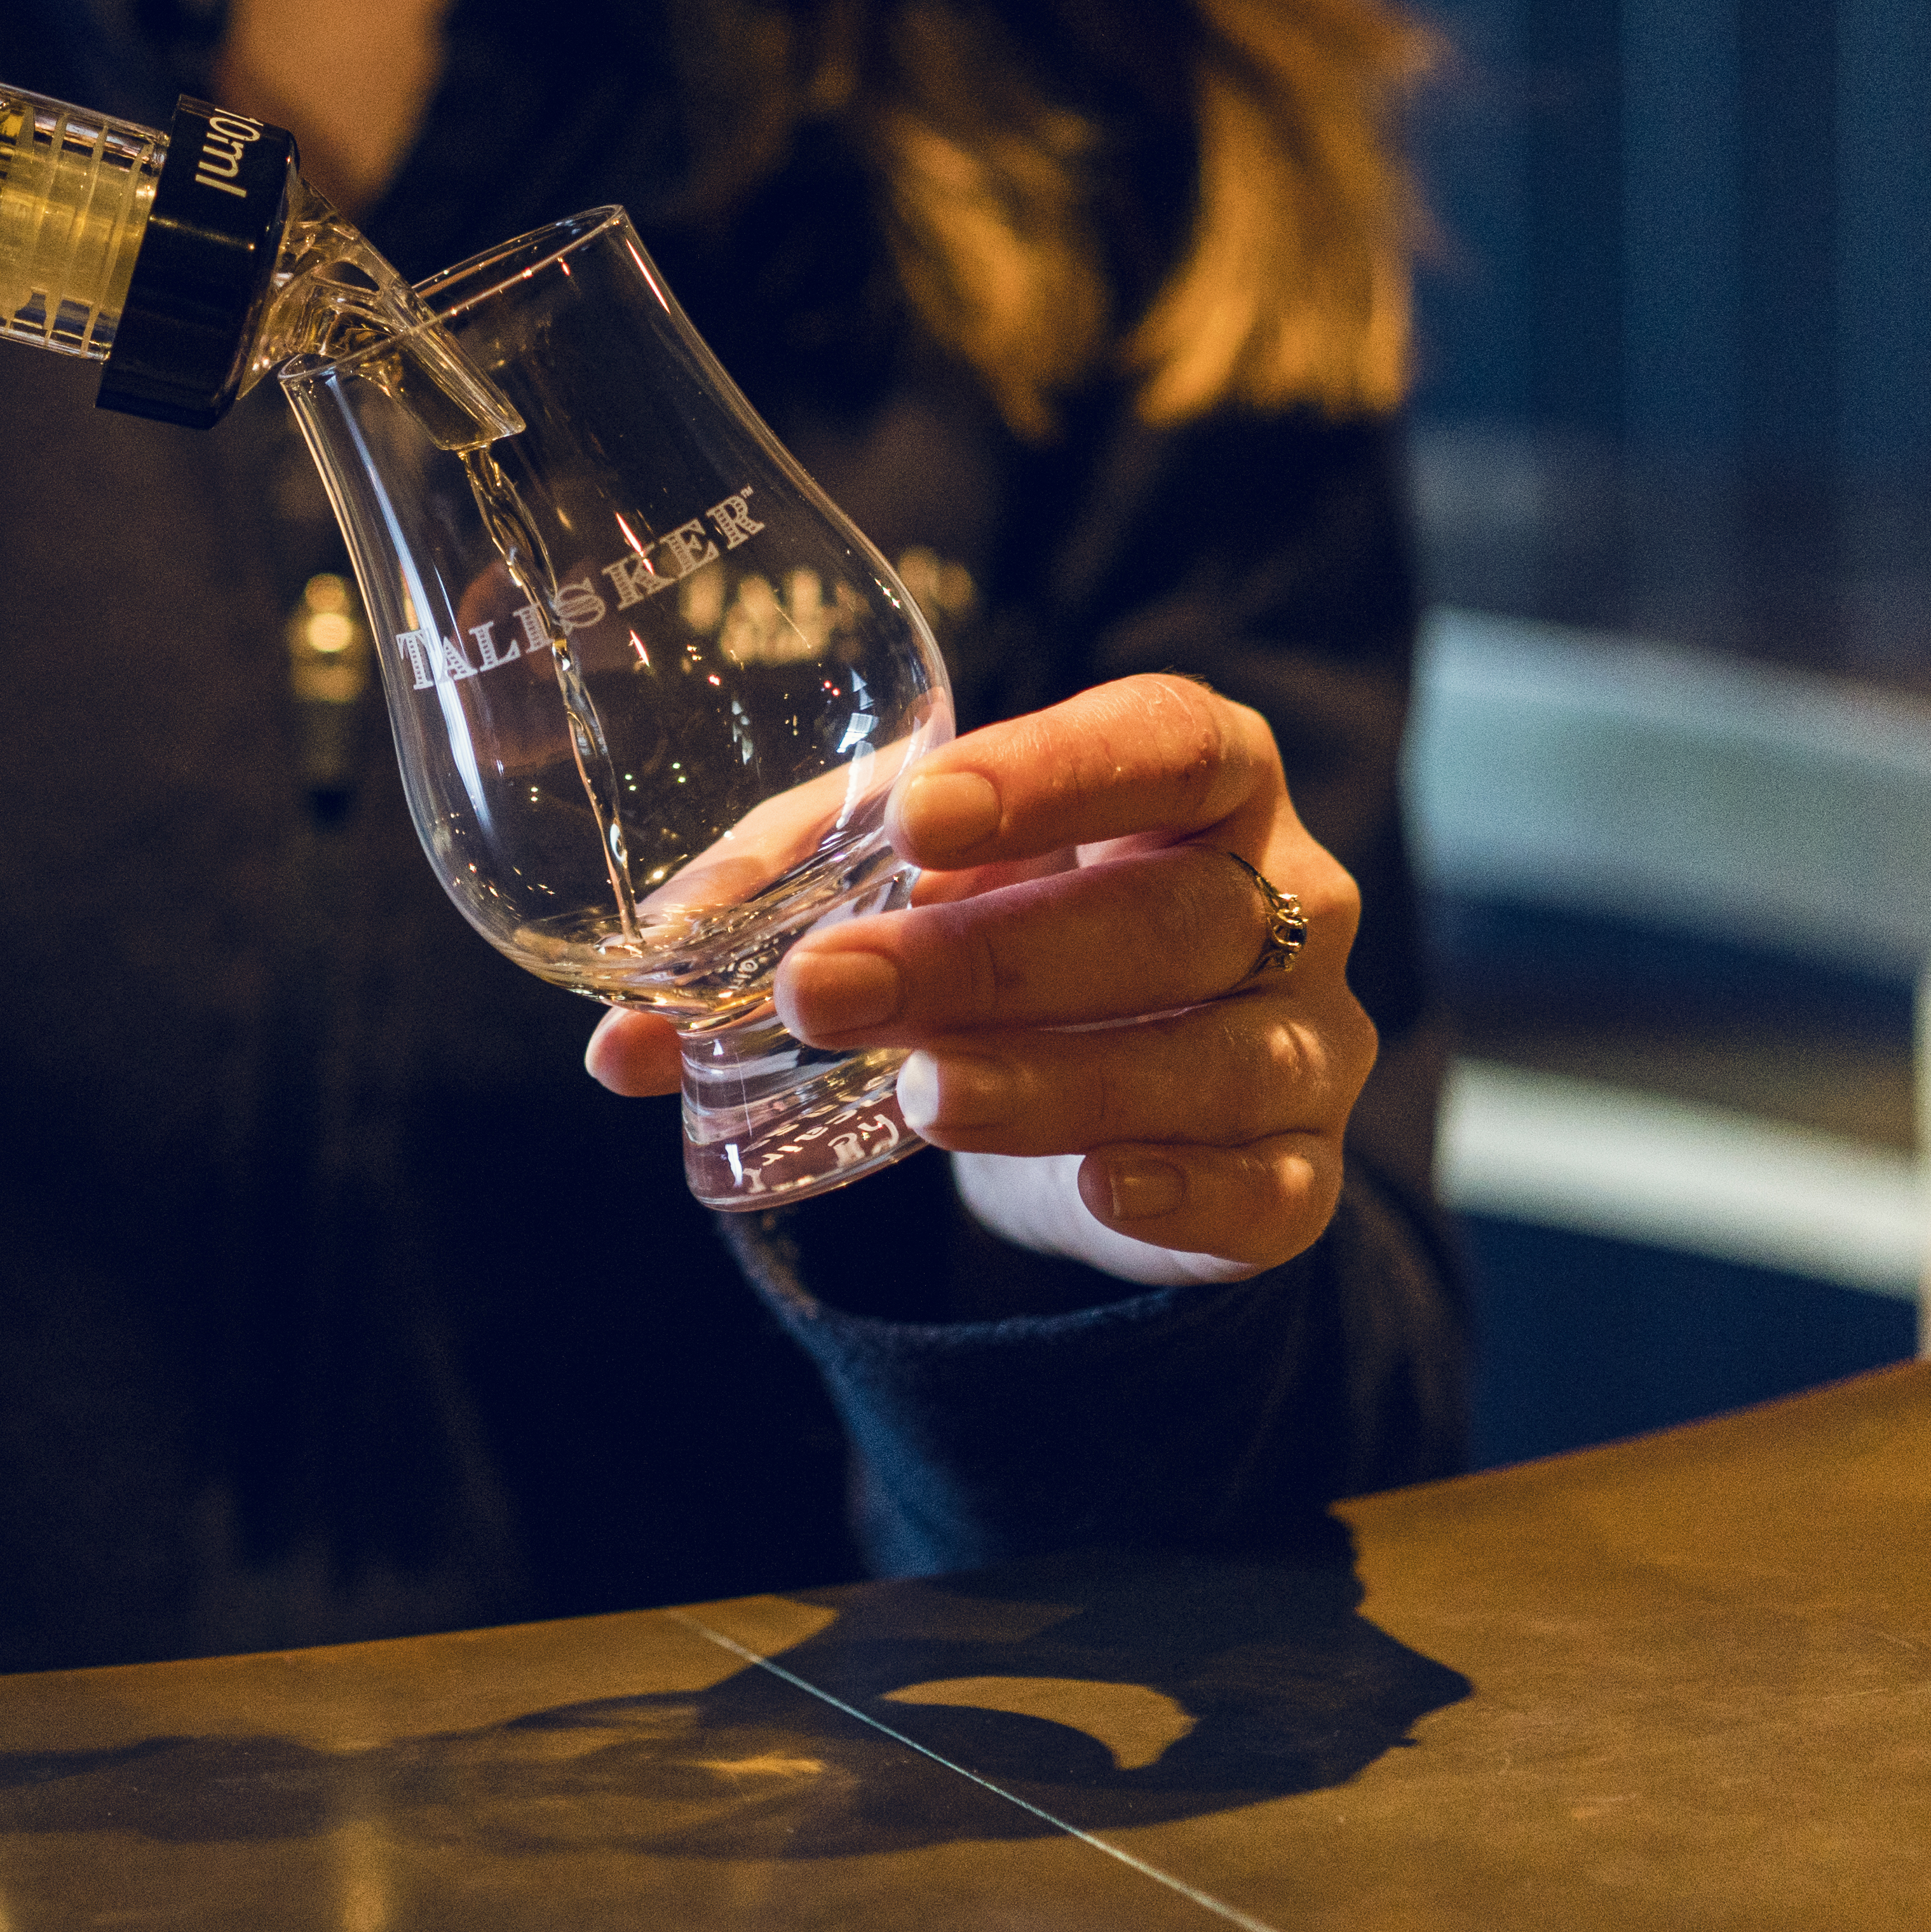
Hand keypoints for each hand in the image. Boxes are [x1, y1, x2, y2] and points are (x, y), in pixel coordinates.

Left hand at [582, 673, 1370, 1285]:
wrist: (1098, 1093)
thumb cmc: (996, 935)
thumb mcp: (899, 896)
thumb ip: (776, 922)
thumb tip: (622, 1036)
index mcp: (1198, 781)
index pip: (1167, 739)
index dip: (1056, 771)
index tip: (921, 813)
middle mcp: (1284, 898)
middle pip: (1176, 912)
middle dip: (994, 955)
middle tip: (833, 988)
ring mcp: (1308, 1040)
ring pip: (1219, 1056)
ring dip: (1059, 1079)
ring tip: (924, 1098)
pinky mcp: (1299, 1173)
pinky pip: (1273, 1191)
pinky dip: (1187, 1191)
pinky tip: (1101, 1189)